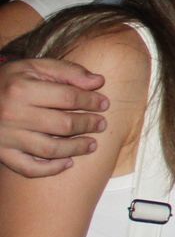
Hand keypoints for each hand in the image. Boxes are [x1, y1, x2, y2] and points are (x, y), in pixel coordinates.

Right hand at [0, 58, 108, 178]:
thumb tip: (98, 82)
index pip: (68, 97)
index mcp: (21, 89)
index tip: (104, 103)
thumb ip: (66, 71)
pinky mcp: (2, 153)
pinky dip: (51, 169)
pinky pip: (29, 168)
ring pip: (50, 149)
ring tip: (92, 144)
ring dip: (76, 148)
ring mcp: (6, 137)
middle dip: (88, 124)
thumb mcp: (33, 67)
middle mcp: (13, 114)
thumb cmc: (9, 82)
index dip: (91, 101)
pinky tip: (68, 162)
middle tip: (101, 124)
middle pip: (63, 125)